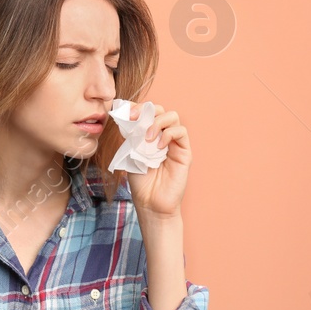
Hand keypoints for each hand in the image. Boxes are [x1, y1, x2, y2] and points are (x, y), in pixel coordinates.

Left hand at [125, 103, 190, 217]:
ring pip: (172, 116)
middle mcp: (162, 135)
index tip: (126, 112)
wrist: (150, 202)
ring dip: (157, 122)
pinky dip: (169, 134)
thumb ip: (131, 136)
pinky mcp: (184, 151)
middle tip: (134, 119)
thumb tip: (128, 118)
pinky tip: (159, 146)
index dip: (137, 108)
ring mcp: (174, 142)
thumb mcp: (130, 154)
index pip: (146, 112)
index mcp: (149, 134)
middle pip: (160, 110)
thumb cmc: (140, 181)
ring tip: (148, 138)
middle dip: (146, 110)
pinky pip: (181, 132)